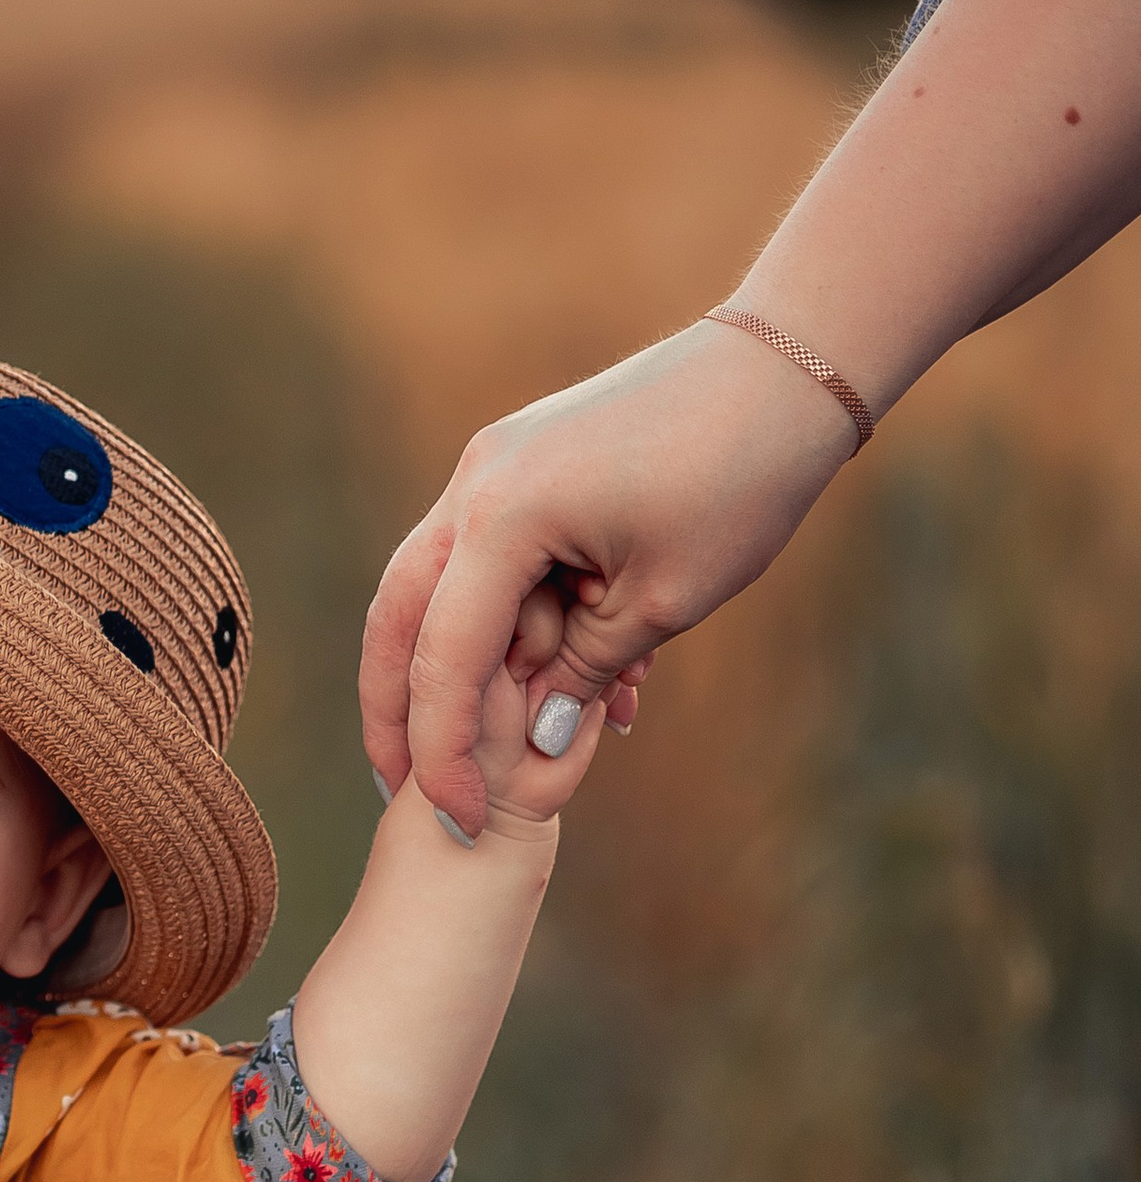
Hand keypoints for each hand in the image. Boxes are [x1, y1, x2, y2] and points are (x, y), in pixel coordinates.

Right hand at [360, 319, 856, 837]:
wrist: (784, 364)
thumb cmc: (739, 477)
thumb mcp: (663, 602)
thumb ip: (581, 674)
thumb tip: (537, 745)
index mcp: (503, 517)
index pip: (443, 658)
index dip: (442, 752)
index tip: (459, 817)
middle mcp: (477, 484)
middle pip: (399, 618)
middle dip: (397, 710)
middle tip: (399, 786)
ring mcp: (492, 467)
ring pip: (434, 589)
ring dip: (454, 669)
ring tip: (484, 745)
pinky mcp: (520, 466)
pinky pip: (487, 561)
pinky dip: (505, 623)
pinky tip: (558, 676)